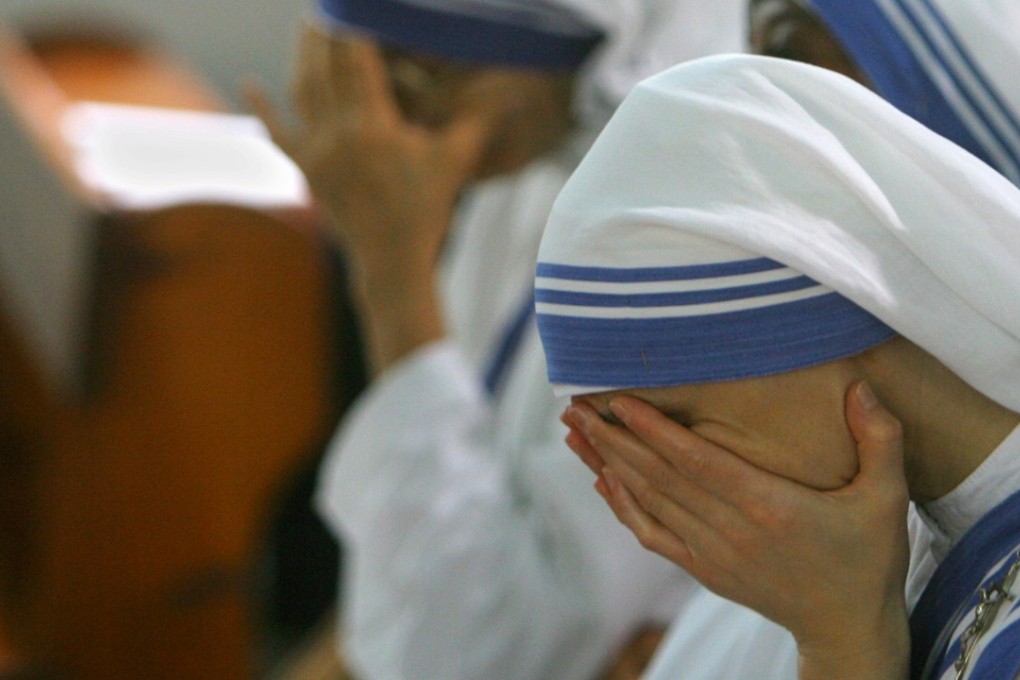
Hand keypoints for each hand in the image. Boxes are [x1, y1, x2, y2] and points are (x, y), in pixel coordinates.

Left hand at [245, 24, 490, 372]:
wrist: (390, 258)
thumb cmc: (426, 208)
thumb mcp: (454, 161)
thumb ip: (476, 122)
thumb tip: (508, 93)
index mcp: (375, 128)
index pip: (357, 63)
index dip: (353, 29)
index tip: (352, 7)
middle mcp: (339, 136)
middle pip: (323, 69)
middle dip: (324, 33)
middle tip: (328, 8)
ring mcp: (318, 154)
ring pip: (300, 92)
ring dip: (301, 57)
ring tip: (307, 29)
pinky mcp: (306, 171)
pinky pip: (277, 133)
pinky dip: (263, 108)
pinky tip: (251, 83)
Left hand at [562, 382, 910, 679]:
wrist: (846, 625)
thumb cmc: (868, 557)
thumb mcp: (887, 499)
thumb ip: (879, 439)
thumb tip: (860, 387)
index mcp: (770, 507)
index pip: (696, 461)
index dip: (654, 430)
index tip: (618, 400)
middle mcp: (732, 530)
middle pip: (658, 477)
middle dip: (613, 437)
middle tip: (576, 404)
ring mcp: (712, 553)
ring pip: (647, 501)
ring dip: (608, 463)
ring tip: (575, 432)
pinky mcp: (704, 569)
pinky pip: (652, 533)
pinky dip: (622, 506)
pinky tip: (602, 479)